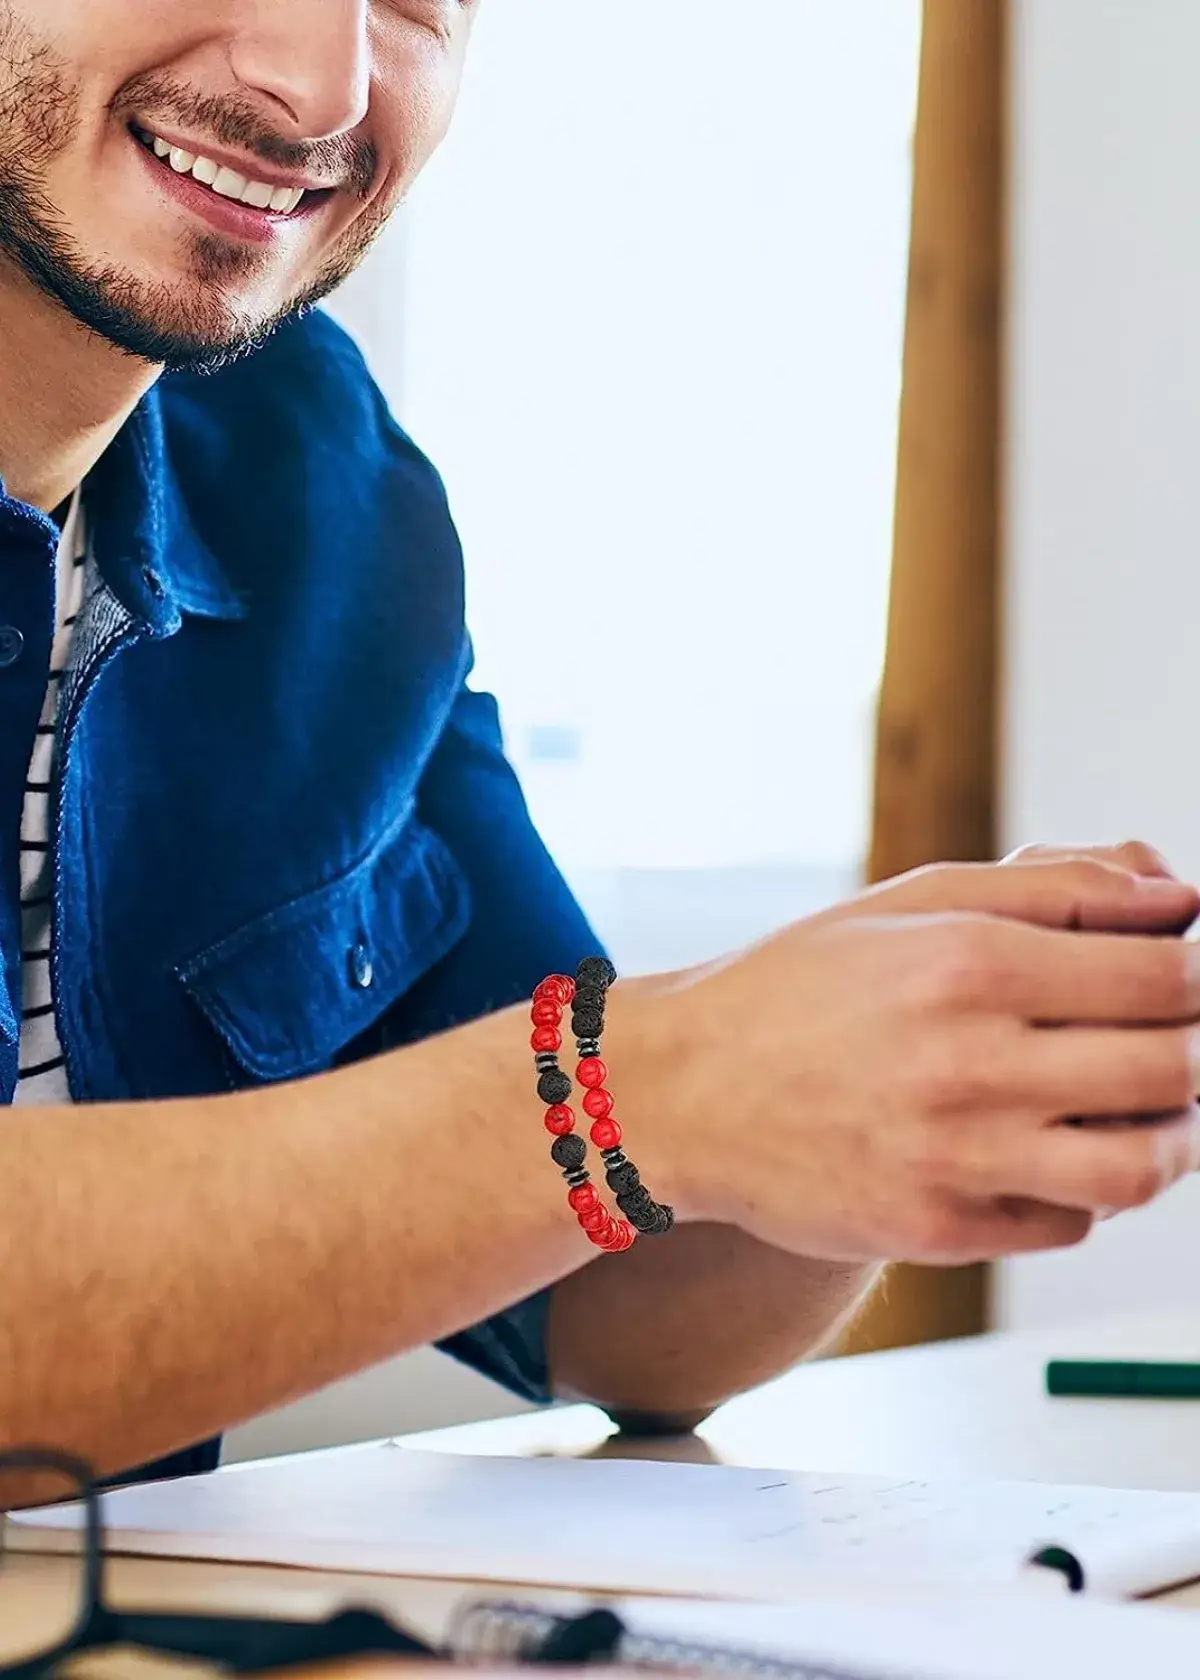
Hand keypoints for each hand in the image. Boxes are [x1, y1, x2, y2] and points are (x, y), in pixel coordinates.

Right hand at [639, 857, 1199, 1263]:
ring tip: (1148, 1106)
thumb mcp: (915, 902)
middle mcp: (967, 1064)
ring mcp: (953, 1159)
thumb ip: (1056, 886)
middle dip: (1197, 1049)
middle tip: (1176, 1037)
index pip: (1164, 978)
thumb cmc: (801, 985)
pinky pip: (1071, 1221)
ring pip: (1142, 1166)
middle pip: (1172, 1068)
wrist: (686, 1094)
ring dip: (1173, 1134)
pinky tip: (1052, 1146)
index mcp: (967, 963)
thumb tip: (1180, 896)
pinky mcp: (938, 1231)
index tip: (1189, 976)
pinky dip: (1088, 1187)